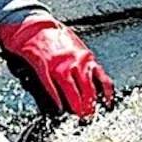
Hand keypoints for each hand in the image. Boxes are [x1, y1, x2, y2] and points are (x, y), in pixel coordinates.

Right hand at [0, 15, 114, 118]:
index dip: (107, 96)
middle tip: (91, 116)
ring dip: (76, 105)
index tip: (107, 106)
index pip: (103, 80)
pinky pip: (51, 86)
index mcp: (86, 57)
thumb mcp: (77, 46)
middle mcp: (75, 61)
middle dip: (91, 106)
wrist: (34, 25)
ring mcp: (59, 65)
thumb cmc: (54, 35)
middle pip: (88, 89)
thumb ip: (85, 62)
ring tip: (78, 115)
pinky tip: (59, 107)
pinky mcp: (43, 66)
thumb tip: (94, 78)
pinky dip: (56, 98)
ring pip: (72, 90)